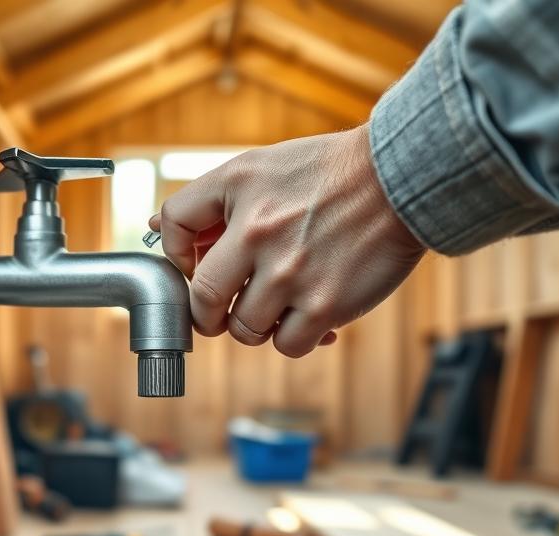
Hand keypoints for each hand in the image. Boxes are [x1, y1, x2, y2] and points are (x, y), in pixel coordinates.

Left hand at [149, 124, 424, 356]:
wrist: (402, 178)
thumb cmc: (329, 173)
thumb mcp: (260, 167)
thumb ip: (209, 199)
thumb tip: (156, 228)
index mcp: (239, 189)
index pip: (173, 226)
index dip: (176, 255)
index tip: (194, 266)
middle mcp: (258, 232)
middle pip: (201, 299)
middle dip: (207, 313)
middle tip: (221, 312)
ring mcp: (290, 273)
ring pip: (243, 330)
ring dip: (255, 324)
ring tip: (277, 305)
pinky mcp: (324, 305)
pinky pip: (286, 345)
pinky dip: (293, 337)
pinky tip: (308, 315)